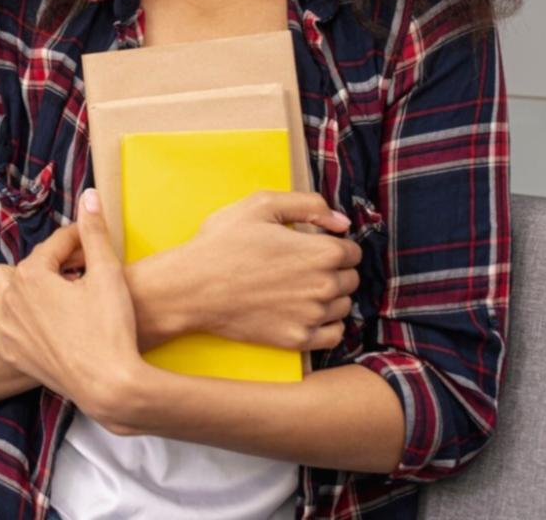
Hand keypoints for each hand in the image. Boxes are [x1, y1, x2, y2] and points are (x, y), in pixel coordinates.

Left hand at [0, 189, 142, 411]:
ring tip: (47, 282)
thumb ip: (94, 231)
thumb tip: (87, 194)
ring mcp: (6, 325)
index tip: (94, 242)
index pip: (55, 246)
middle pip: (28, 264)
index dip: (77, 241)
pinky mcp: (8, 350)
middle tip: (80, 270)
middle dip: (50, 262)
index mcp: (35, 274)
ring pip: (0, 286)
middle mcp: (12, 297)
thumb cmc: (112, 328)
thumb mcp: (108, 273)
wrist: (109, 384)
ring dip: (19, 278)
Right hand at [129, 190, 361, 352]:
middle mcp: (324, 287)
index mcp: (321, 252)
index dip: (334, 244)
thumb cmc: (222, 243)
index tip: (314, 245)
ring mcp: (312, 316)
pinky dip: (326, 324)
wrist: (191, 288)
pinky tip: (305, 312)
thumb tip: (342, 222)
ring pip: (343, 305)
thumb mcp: (260, 205)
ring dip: (330, 296)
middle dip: (333, 269)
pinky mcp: (297, 339)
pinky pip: (333, 335)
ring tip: (299, 287)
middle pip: (351, 278)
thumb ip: (310, 205)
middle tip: (302, 265)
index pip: (353, 251)